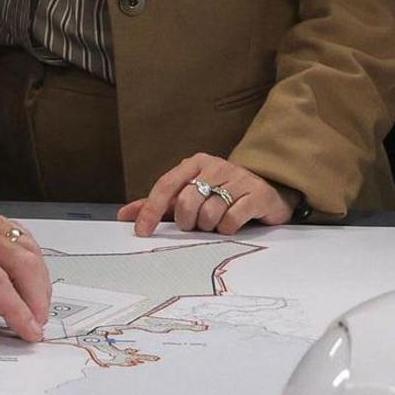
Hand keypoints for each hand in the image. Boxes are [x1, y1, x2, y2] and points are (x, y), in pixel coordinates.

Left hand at [0, 168, 54, 341]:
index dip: (14, 306)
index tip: (27, 329)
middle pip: (20, 260)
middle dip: (37, 296)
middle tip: (37, 325)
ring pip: (25, 245)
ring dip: (39, 278)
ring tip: (38, 307)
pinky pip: (18, 233)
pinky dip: (31, 257)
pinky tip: (30, 276)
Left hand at [121, 155, 293, 235]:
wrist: (270, 189)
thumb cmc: (223, 194)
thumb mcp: (190, 195)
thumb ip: (158, 205)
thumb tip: (124, 215)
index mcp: (196, 163)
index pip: (166, 185)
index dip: (151, 209)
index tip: (142, 231)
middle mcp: (216, 166)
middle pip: (186, 202)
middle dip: (187, 221)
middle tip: (196, 224)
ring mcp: (238, 178)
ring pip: (209, 214)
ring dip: (209, 226)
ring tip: (217, 222)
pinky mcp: (257, 194)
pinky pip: (230, 221)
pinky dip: (227, 229)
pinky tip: (232, 224)